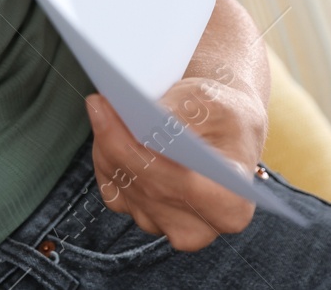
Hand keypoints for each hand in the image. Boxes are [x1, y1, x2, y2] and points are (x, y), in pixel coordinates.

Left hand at [84, 76, 268, 251]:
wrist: (221, 131)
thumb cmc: (226, 118)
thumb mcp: (216, 103)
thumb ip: (185, 112)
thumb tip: (149, 119)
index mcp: (230, 205)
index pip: (180, 185)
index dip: (142, 152)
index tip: (115, 117)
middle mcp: (198, 227)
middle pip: (144, 184)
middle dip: (116, 140)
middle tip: (100, 104)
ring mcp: (166, 225)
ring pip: (123, 184)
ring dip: (107, 145)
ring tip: (105, 109)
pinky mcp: (141, 215)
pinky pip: (112, 186)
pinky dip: (106, 156)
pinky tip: (107, 130)